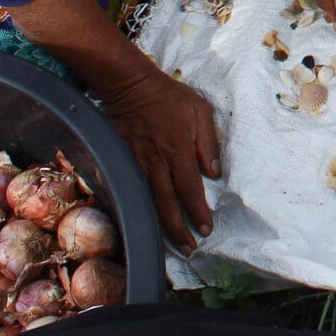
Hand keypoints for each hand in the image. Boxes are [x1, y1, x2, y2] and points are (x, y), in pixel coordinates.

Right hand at [101, 69, 221, 250]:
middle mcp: (156, 163)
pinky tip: (143, 223)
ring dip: (160, 226)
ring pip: (148, 203)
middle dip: (179, 231)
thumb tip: (214, 172)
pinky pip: (131, 192)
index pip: (190, 190)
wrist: (130, 87)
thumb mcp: (199, 110)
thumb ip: (207, 142)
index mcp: (178, 151)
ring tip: (172, 245)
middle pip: (167, 205)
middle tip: (190, 249)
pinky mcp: (122, 163)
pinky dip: (138, 210)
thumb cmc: (169, 97)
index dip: (198, 213)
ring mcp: (136, 165)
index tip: (206, 230)